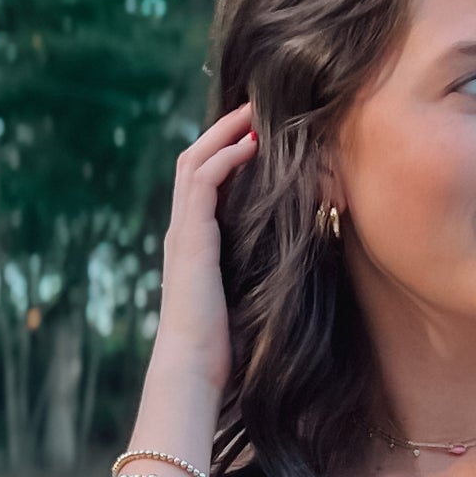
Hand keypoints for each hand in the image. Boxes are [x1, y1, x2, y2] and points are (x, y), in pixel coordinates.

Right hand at [149, 101, 257, 403]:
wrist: (193, 367)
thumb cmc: (221, 347)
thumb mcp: (243, 298)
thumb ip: (256, 274)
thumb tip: (292, 265)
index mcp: (193, 244)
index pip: (202, 183)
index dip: (225, 154)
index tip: (257, 136)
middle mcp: (183, 231)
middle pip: (193, 161)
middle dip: (223, 131)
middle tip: (255, 109)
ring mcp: (183, 232)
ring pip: (193, 161)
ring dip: (224, 133)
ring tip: (253, 114)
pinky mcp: (190, 237)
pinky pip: (202, 180)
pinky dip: (225, 157)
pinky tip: (251, 144)